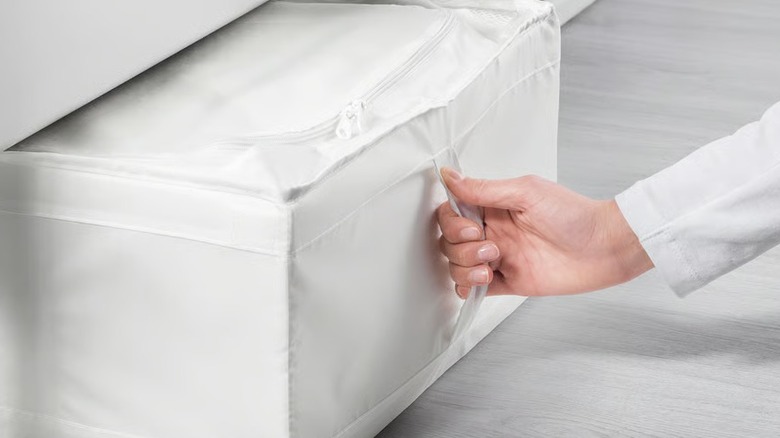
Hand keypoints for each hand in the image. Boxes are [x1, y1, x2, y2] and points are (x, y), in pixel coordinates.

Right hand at [436, 169, 652, 296]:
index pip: (452, 212)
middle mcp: (493, 231)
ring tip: (491, 263)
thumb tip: (450, 176)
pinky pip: (474, 288)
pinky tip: (485, 279)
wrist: (604, 248)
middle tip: (488, 245)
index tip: (470, 226)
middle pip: (450, 241)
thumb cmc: (574, 216)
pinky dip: (470, 286)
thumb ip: (484, 188)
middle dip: (460, 246)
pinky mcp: (509, 281)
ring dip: (465, 266)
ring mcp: (499, 258)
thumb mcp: (526, 192)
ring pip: (457, 265)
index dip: (452, 222)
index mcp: (494, 207)